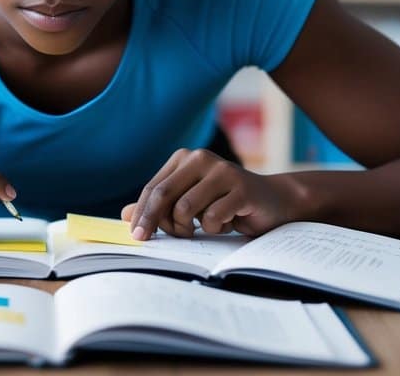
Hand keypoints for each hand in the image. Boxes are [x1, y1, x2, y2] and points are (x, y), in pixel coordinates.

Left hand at [121, 149, 302, 239]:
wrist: (273, 201)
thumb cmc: (226, 203)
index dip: (142, 213)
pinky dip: (214, 227)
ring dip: (188, 228)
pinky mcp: (241, 188)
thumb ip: (160, 206)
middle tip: (150, 241)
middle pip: (164, 195)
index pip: (154, 188)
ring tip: (200, 229)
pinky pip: (212, 217)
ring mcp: (222, 171)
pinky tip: (226, 222)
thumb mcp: (190, 203)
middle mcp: (201, 159)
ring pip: (185, 208)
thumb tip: (125, 215)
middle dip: (156, 222)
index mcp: (185, 159)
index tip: (135, 236)